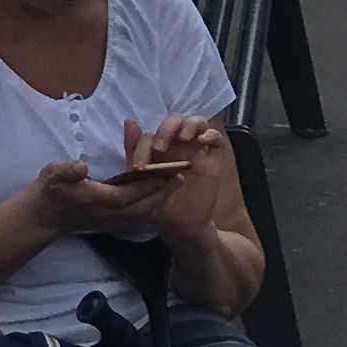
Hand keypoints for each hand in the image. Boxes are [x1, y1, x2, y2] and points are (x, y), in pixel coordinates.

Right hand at [31, 157, 181, 235]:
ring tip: (174, 186)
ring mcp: (111, 222)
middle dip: (162, 193)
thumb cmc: (49, 190)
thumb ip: (66, 170)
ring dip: (160, 201)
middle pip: (141, 206)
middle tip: (180, 177)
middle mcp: (107, 214)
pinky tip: (159, 199)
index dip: (146, 185)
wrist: (45, 216)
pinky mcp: (112, 224)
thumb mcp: (52, 174)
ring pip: (142, 214)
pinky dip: (151, 209)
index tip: (164, 172)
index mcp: (95, 199)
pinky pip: (138, 219)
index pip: (127, 194)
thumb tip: (81, 167)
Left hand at [125, 114, 232, 243]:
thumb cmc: (159, 203)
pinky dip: (210, 134)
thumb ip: (135, 153)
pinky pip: (216, 139)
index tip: (140, 166)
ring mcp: (196, 151)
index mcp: (158, 148)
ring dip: (189, 125)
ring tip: (184, 138)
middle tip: (161, 148)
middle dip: (167, 128)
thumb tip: (129, 121)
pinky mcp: (212, 161)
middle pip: (175, 120)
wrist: (181, 226)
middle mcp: (177, 146)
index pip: (152, 133)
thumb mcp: (143, 180)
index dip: (145, 144)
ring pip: (197, 123)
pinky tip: (202, 141)